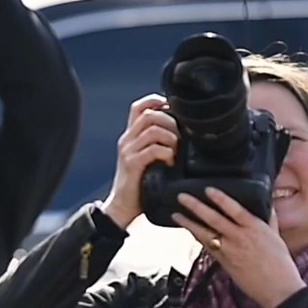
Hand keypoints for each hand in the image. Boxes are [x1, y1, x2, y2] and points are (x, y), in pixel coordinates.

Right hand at [101, 95, 178, 229]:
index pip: (140, 107)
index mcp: (131, 136)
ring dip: (171, 138)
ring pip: (153, 130)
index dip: (157, 101)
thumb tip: (184, 132)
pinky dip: (167, 153)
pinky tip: (170, 163)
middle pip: (150, 115)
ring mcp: (128, 151)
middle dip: (170, 122)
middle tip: (180, 137)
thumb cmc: (141, 183)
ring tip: (176, 152)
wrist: (123, 206)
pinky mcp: (131, 164)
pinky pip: (153, 149)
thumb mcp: (149, 158)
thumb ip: (159, 143)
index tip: (173, 111)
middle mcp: (127, 140)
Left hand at [171, 188, 306, 307]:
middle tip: (182, 197)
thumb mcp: (276, 236)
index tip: (208, 189)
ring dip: (188, 223)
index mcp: (255, 228)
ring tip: (176, 215)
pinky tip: (189, 231)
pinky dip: (197, 237)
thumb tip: (267, 204)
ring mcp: (229, 250)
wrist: (278, 288)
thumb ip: (268, 219)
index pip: (235, 209)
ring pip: (204, 234)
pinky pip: (207, 247)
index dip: (220, 198)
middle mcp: (240, 237)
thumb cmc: (280, 263)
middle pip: (213, 219)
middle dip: (195, 206)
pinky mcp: (223, 262)